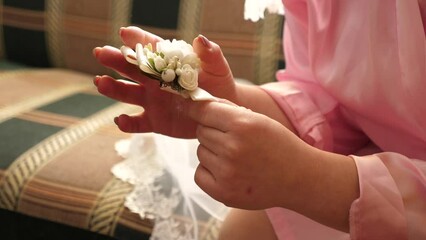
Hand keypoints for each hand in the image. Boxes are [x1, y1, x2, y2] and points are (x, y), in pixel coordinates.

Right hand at [93, 26, 236, 137]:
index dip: (138, 40)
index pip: (151, 49)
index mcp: (168, 64)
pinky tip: (120, 121)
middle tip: (101, 53)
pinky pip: (137, 123)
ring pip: (127, 94)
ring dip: (113, 89)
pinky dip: (127, 124)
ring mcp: (152, 101)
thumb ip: (210, 55)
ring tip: (101, 83)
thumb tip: (200, 39)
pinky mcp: (154, 121)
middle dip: (116, 60)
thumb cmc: (219, 85)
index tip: (125, 34)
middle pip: (131, 69)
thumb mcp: (217, 69)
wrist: (220, 112)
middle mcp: (154, 81)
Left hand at [187, 100, 311, 209]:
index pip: (204, 111)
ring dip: (212, 152)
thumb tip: (198, 104)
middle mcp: (232, 148)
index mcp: (242, 125)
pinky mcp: (222, 192)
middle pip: (201, 131)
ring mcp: (226, 173)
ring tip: (235, 157)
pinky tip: (228, 171)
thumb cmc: (277, 145)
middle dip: (212, 132)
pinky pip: (199, 173)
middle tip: (231, 140)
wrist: (297, 178)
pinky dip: (208, 171)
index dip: (196, 109)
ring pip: (200, 152)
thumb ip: (228, 110)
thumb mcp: (258, 120)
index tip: (191, 109)